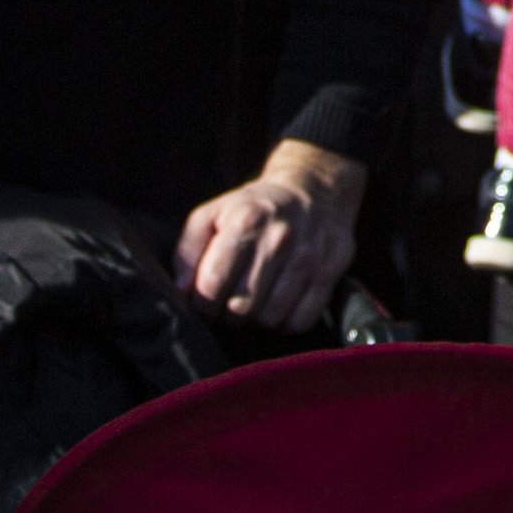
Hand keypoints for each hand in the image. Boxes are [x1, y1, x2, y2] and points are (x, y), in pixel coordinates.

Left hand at [176, 139, 363, 327]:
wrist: (315, 189)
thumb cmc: (254, 208)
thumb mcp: (212, 213)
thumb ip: (188, 250)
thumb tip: (182, 289)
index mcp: (245, 222)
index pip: (212, 286)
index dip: (202, 303)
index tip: (205, 301)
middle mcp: (279, 240)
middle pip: (241, 307)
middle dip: (228, 314)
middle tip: (229, 304)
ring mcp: (308, 257)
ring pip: (271, 318)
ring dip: (257, 320)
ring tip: (255, 303)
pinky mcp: (330, 272)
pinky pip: (301, 321)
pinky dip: (285, 323)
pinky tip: (279, 305)